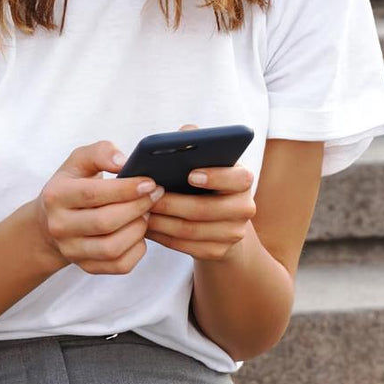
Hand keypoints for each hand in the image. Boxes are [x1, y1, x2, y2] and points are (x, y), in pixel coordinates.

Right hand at [33, 141, 164, 275]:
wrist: (52, 221)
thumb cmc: (72, 185)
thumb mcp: (79, 161)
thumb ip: (100, 152)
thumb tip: (123, 161)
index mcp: (56, 195)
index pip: (93, 193)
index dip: (125, 189)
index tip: (149, 183)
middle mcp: (59, 226)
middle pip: (105, 222)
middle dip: (137, 207)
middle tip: (154, 195)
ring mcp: (72, 250)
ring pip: (112, 248)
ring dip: (138, 229)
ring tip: (145, 213)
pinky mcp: (87, 267)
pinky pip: (120, 265)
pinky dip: (137, 250)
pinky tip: (138, 232)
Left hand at [145, 124, 255, 261]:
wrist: (217, 220)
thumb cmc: (202, 180)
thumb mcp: (203, 160)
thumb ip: (196, 142)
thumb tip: (185, 132)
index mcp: (243, 180)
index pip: (238, 178)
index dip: (215, 177)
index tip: (189, 174)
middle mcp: (244, 207)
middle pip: (206, 209)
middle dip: (173, 203)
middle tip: (148, 195)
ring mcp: (233, 233)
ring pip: (192, 230)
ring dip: (162, 221)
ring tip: (139, 211)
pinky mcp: (218, 252)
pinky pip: (186, 246)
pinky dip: (163, 237)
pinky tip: (146, 227)